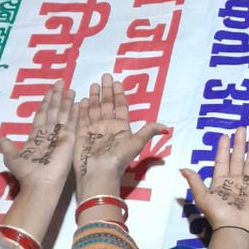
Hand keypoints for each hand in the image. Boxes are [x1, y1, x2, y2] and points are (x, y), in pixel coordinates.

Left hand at [0, 80, 76, 190]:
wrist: (40, 182)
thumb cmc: (26, 172)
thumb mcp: (11, 157)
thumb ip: (7, 146)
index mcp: (36, 137)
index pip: (42, 116)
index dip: (45, 104)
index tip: (48, 92)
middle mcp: (49, 134)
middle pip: (53, 111)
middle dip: (56, 97)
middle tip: (60, 82)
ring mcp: (60, 136)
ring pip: (63, 114)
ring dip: (66, 101)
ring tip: (69, 89)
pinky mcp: (69, 139)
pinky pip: (72, 123)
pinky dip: (75, 112)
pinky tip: (78, 102)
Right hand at [74, 73, 167, 197]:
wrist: (99, 172)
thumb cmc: (118, 158)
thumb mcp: (136, 143)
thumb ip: (148, 131)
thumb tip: (166, 127)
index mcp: (121, 127)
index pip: (120, 107)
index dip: (119, 94)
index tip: (118, 82)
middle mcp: (107, 126)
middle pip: (107, 104)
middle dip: (106, 91)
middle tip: (105, 76)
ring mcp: (94, 129)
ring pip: (94, 109)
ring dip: (94, 97)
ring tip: (93, 84)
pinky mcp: (81, 134)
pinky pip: (82, 118)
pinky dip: (82, 109)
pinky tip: (82, 99)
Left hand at [181, 127, 248, 235]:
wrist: (235, 227)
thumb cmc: (218, 212)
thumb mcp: (202, 196)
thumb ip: (195, 181)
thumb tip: (182, 168)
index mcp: (220, 181)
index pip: (222, 160)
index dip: (223, 148)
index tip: (225, 135)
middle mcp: (234, 181)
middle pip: (237, 158)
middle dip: (239, 143)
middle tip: (241, 128)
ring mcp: (247, 184)